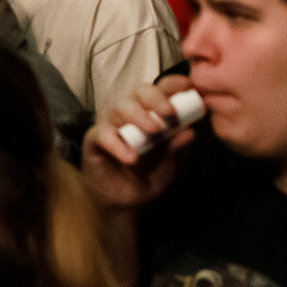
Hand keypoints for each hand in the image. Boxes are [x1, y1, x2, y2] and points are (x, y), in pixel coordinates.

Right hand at [82, 75, 201, 209]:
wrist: (124, 201)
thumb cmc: (149, 176)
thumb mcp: (170, 165)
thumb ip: (178, 148)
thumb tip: (191, 132)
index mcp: (153, 112)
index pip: (162, 89)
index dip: (174, 84)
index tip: (189, 87)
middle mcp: (131, 112)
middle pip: (139, 91)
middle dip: (156, 98)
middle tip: (170, 113)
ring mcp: (112, 123)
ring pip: (120, 107)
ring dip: (138, 116)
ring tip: (152, 133)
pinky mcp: (95, 139)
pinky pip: (104, 134)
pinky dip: (118, 144)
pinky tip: (131, 158)